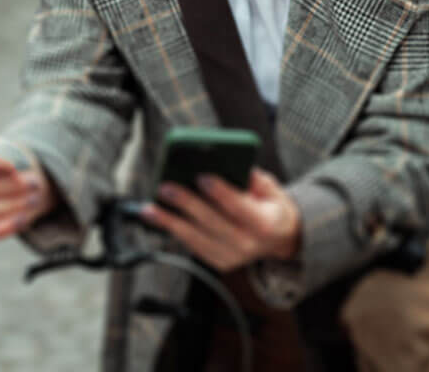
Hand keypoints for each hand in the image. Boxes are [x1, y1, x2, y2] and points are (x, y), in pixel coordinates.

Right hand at [0, 140, 58, 242]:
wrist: (16, 180)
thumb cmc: (13, 162)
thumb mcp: (14, 152)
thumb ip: (9, 156)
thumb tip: (13, 168)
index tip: (15, 166)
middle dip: (12, 186)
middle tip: (35, 184)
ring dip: (14, 206)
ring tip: (34, 200)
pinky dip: (5, 227)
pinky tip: (22, 220)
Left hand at [143, 169, 301, 271]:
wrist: (279, 239)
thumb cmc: (272, 208)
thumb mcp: (273, 189)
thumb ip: (254, 178)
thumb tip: (229, 165)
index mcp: (264, 224)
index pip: (239, 207)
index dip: (221, 192)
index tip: (202, 176)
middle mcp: (247, 245)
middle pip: (212, 223)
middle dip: (186, 204)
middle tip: (166, 187)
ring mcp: (231, 258)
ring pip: (196, 239)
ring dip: (170, 222)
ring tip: (149, 209)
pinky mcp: (218, 263)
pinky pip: (192, 246)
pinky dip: (175, 231)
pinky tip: (160, 219)